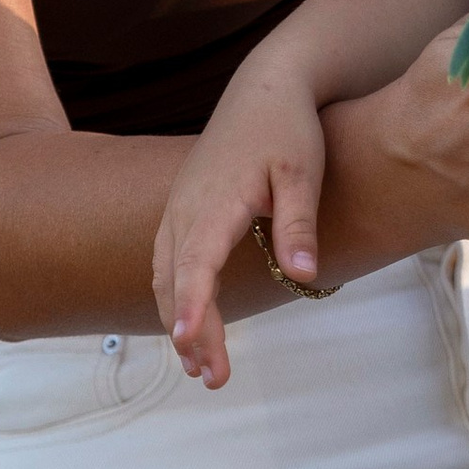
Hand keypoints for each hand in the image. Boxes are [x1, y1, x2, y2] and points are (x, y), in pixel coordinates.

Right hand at [155, 66, 329, 390]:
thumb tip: (302, 274)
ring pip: (165, 277)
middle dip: (191, 333)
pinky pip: (167, 264)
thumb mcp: (303, 171)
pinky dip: (175, 299)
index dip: (193, 304)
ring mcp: (178, 210)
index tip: (190, 342)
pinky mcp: (182, 212)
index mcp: (215, 200)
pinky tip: (191, 328)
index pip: (197, 262)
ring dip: (179, 323)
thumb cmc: (287, 129)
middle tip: (214, 378)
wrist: (264, 89)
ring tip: (202, 369)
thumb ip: (299, 222)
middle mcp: (185, 208)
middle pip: (176, 281)